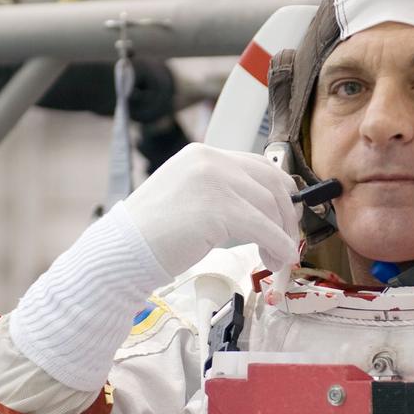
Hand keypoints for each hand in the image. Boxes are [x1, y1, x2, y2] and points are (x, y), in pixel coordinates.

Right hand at [124, 143, 299, 274]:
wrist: (124, 249)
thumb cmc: (155, 233)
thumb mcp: (192, 198)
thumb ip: (224, 194)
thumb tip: (267, 213)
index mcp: (203, 154)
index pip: (258, 165)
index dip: (281, 192)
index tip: (287, 215)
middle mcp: (210, 160)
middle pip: (271, 182)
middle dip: (286, 215)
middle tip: (288, 240)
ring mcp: (214, 182)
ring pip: (270, 206)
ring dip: (282, 235)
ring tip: (277, 259)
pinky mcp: (218, 209)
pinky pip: (263, 228)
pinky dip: (278, 245)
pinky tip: (280, 258)